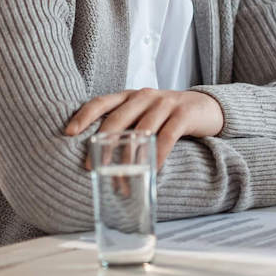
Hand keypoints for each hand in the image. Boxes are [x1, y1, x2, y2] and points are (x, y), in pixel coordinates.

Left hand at [65, 89, 222, 166]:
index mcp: (131, 96)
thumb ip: (125, 123)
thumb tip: (96, 152)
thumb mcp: (144, 113)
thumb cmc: (169, 115)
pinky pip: (167, 136)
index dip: (84, 116)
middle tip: (92, 168)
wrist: (207, 106)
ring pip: (141, 130)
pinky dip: (157, 155)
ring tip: (121, 179)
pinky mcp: (184, 114)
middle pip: (118, 119)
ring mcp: (166, 103)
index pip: (101, 102)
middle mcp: (145, 96)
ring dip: (130, 158)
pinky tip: (151, 170)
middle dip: (103, 145)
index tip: (68, 133)